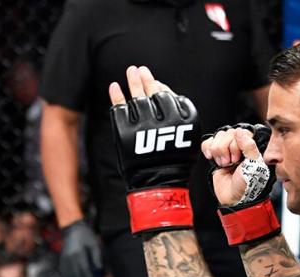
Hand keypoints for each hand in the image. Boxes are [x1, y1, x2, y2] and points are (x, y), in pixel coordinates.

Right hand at [59, 220, 102, 276]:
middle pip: (77, 276)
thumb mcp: (94, 243)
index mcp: (78, 254)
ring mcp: (64, 260)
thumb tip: (98, 269)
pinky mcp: (62, 261)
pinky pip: (65, 274)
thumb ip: (96, 256)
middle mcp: (70, 258)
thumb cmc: (85, 235)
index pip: (85, 271)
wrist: (71, 229)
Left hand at [107, 66, 198, 192]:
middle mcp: (164, 120)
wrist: (157, 184)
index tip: (155, 82)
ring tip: (131, 71)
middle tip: (139, 69)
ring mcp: (144, 125)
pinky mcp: (126, 132)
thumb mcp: (185, 136)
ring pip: (138, 97)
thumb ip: (178, 112)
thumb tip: (162, 87)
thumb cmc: (172, 161)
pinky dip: (116, 96)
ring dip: (133, 81)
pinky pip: (120, 109)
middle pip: (154, 93)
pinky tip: (114, 86)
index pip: (170, 96)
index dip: (161, 87)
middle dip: (146, 79)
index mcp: (183, 120)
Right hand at [200, 124, 274, 207]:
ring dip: (217, 152)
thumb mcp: (254, 164)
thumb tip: (239, 131)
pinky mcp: (215, 155)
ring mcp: (226, 150)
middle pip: (226, 134)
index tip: (238, 159)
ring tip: (224, 164)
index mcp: (250, 145)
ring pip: (216, 138)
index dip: (235, 145)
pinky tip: (212, 158)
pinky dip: (207, 149)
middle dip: (225, 150)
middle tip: (231, 163)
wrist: (234, 198)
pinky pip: (207, 143)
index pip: (238, 132)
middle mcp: (238, 145)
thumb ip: (249, 146)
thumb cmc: (247, 184)